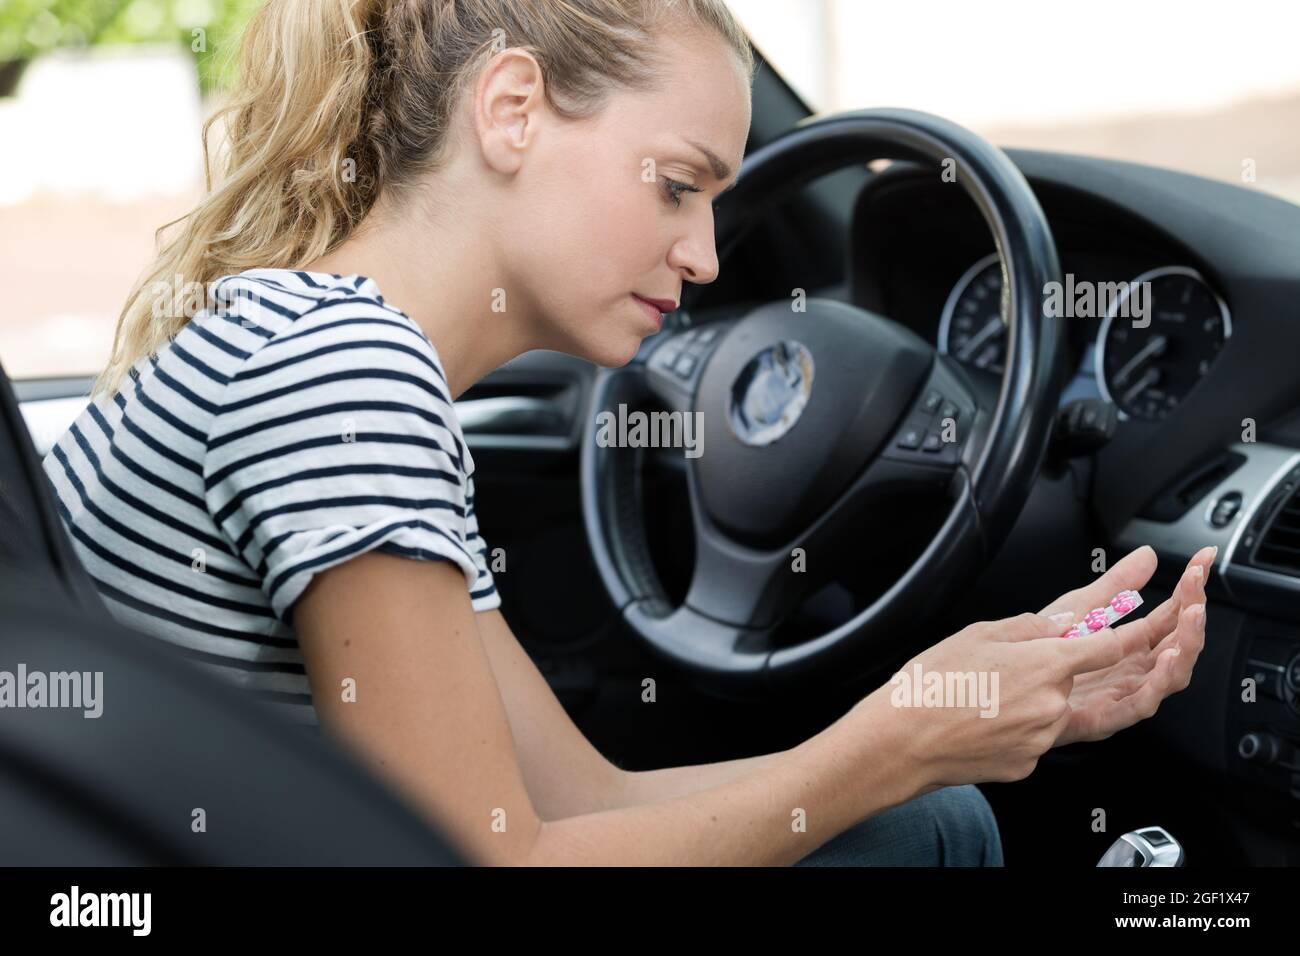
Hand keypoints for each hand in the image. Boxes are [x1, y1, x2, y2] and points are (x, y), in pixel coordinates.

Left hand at [1039, 544, 1214, 747]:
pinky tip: (1167, 661)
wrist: (1002, 683)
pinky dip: (1156, 685)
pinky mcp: (1101, 718)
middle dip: (1192, 616)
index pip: (1171, 617)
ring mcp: (1120, 695)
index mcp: (1130, 646)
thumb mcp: (1080, 609)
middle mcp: (1132, 672)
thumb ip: (1116, 585)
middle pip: (1176, 645)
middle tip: (1197, 588)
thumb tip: (1148, 555)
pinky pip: (1136, 707)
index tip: (1202, 561)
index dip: (1190, 590)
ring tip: (1191, 618)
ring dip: (1185, 647)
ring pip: (1167, 677)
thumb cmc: (1039, 651)